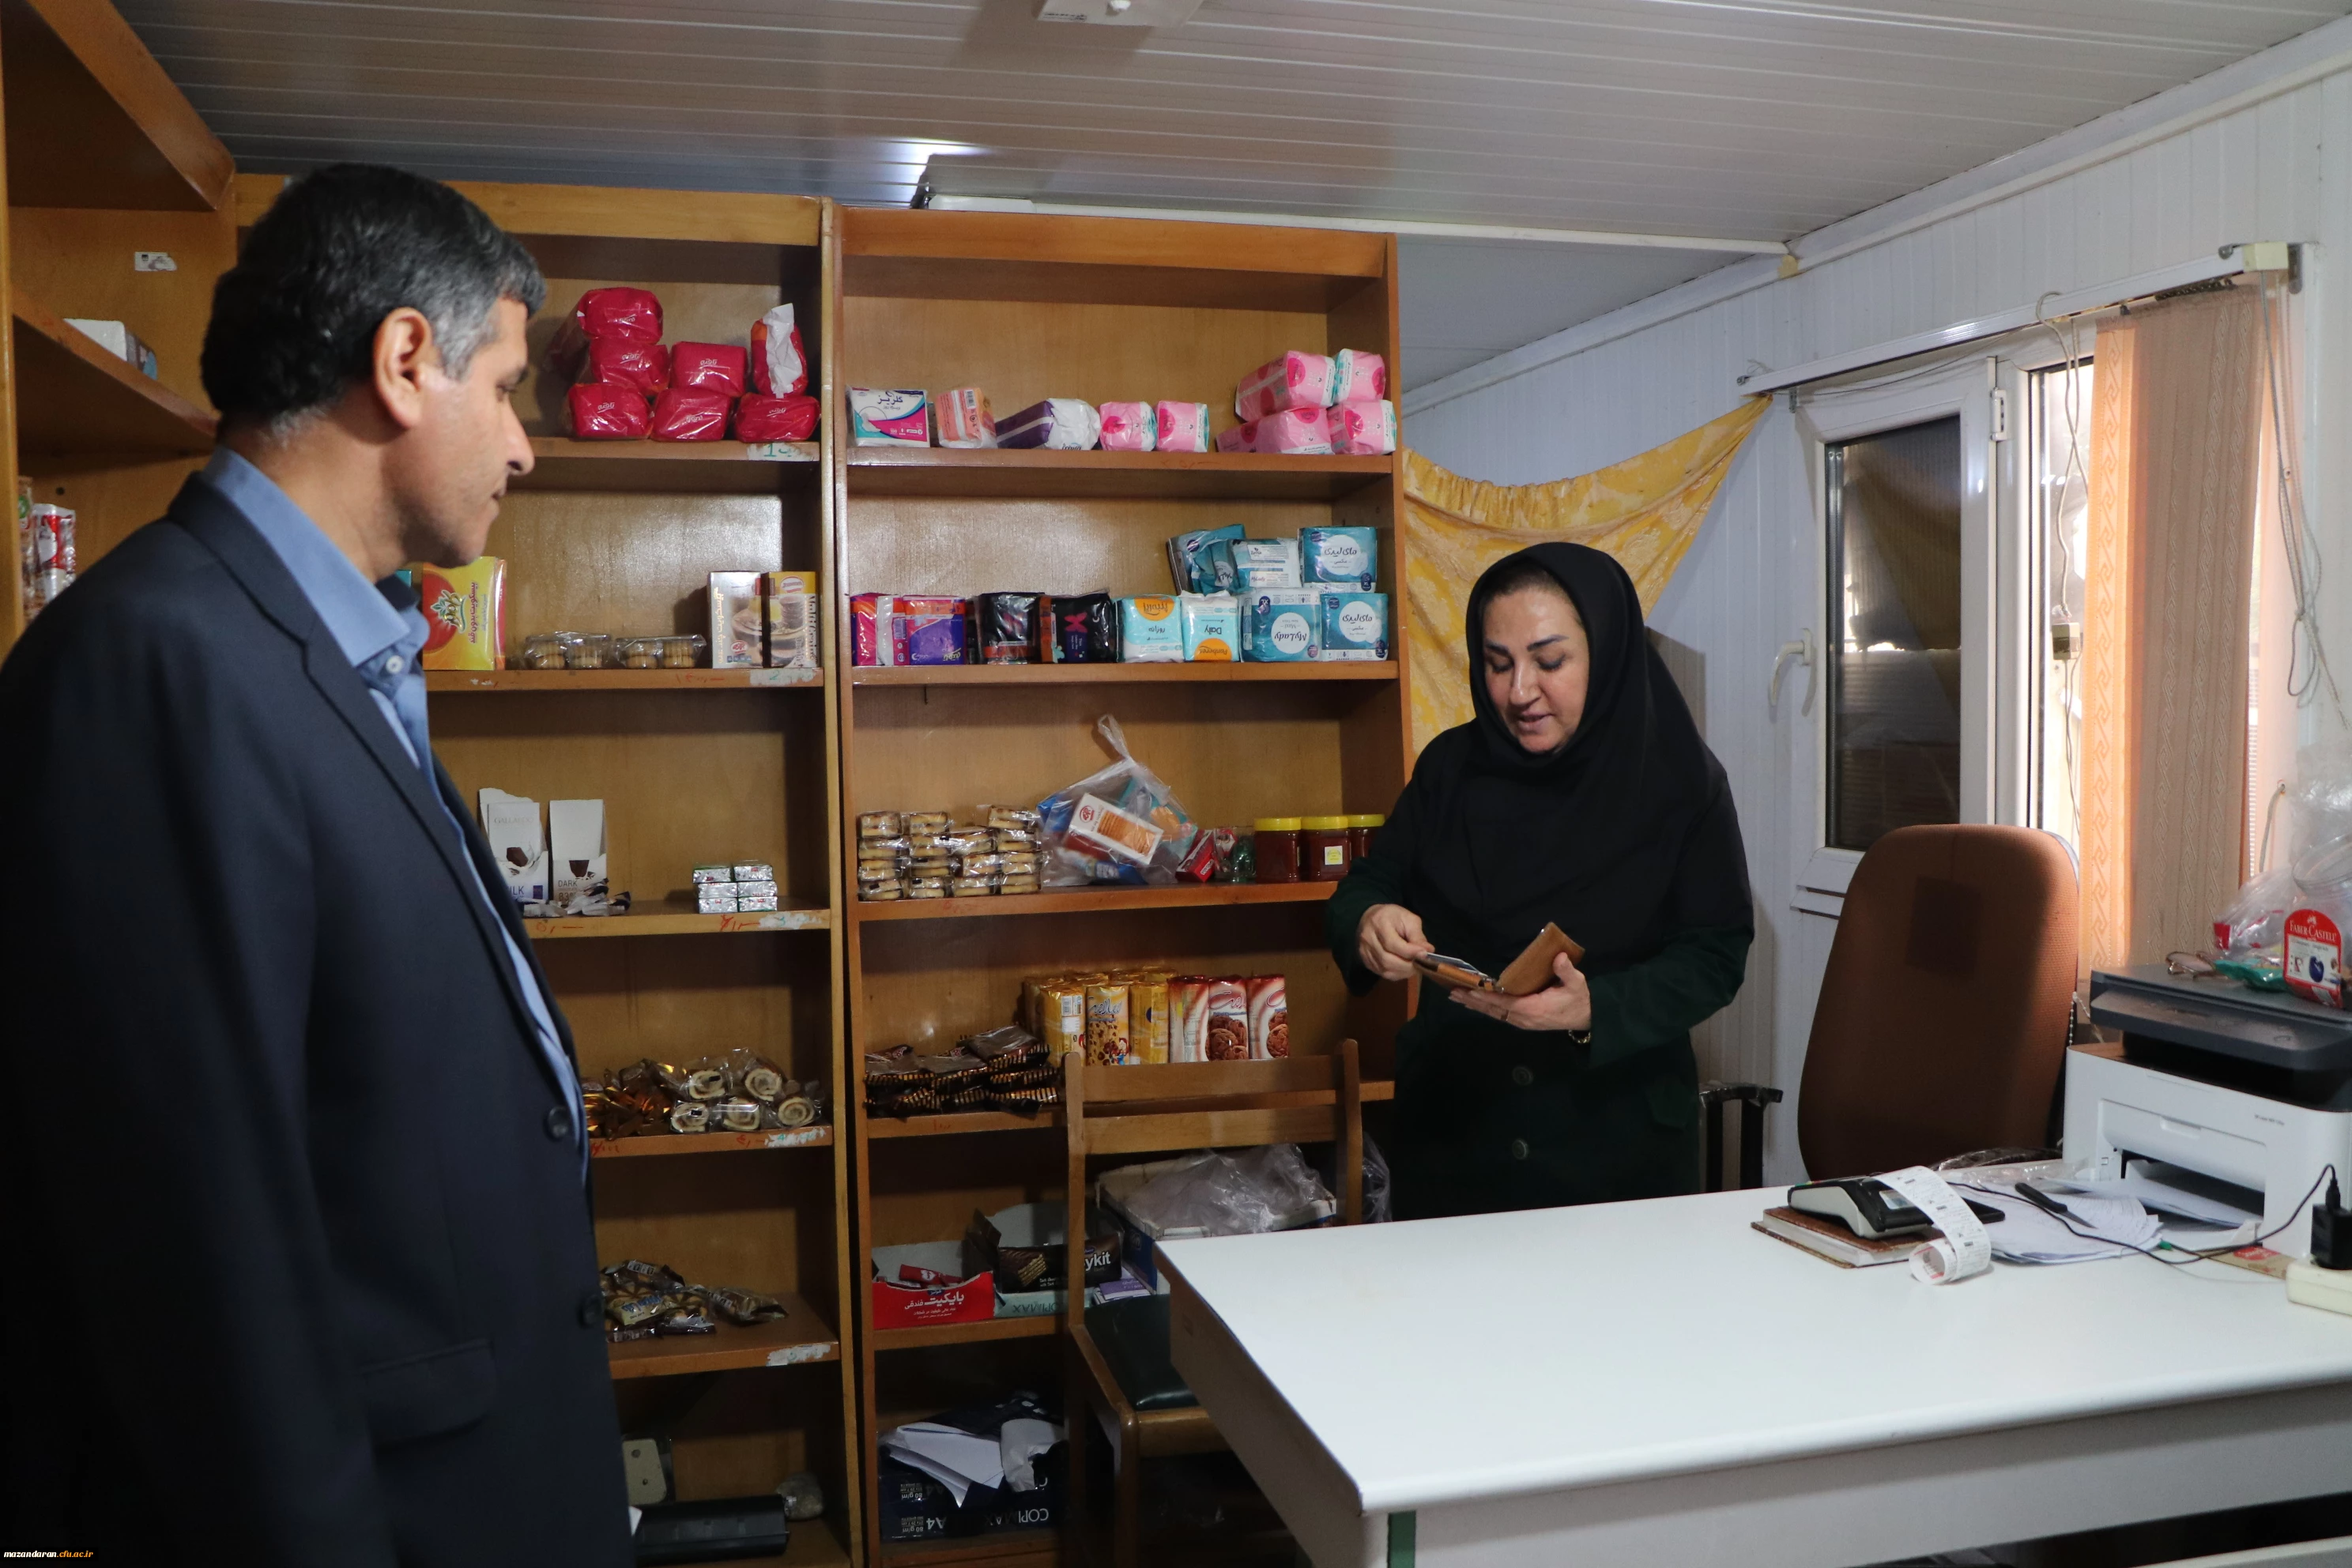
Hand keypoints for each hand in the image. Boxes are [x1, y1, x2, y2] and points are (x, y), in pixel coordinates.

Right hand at [1356, 903, 1429, 981]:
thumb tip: (1428, 951)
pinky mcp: (1365, 961)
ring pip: (1385, 970)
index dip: (1410, 952)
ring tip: (1414, 966)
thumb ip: (1417, 936)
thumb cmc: (1393, 917)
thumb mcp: (1409, 919)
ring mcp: (1364, 951)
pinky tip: (1404, 968)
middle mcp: (1368, 939)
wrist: (1372, 918)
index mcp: (1379, 924)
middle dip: (1408, 965)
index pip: (1392, 944)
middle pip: (1387, 960)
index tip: (1425, 955)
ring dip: (1403, 972)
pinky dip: (1396, 974)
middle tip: (1421, 963)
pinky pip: (1382, 973)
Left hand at [1453, 953, 1593, 1032]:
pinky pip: (1499, 1014)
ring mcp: (1522, 1021)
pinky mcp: (1522, 1021)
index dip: (1488, 996)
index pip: (1506, 1003)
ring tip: (1456, 997)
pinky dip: (1484, 1008)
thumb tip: (1559, 957)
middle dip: (1473, 1000)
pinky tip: (1473, 1002)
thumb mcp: (1577, 983)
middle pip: (1494, 1009)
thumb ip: (1566, 971)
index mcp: (1534, 1008)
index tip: (1472, 989)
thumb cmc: (1578, 999)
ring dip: (1475, 1005)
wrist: (1585, 1018)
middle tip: (1453, 992)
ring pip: (1494, 1013)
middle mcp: (1524, 1018)